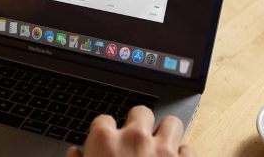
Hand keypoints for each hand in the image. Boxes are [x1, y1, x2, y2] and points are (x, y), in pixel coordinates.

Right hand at [67, 106, 195, 156]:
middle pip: (141, 111)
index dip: (105, 132)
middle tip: (136, 140)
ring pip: (172, 122)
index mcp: (105, 141)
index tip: (107, 141)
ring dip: (166, 133)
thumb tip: (74, 153)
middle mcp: (135, 139)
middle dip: (139, 123)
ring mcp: (162, 151)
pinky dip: (183, 155)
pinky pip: (189, 149)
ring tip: (160, 145)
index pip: (103, 120)